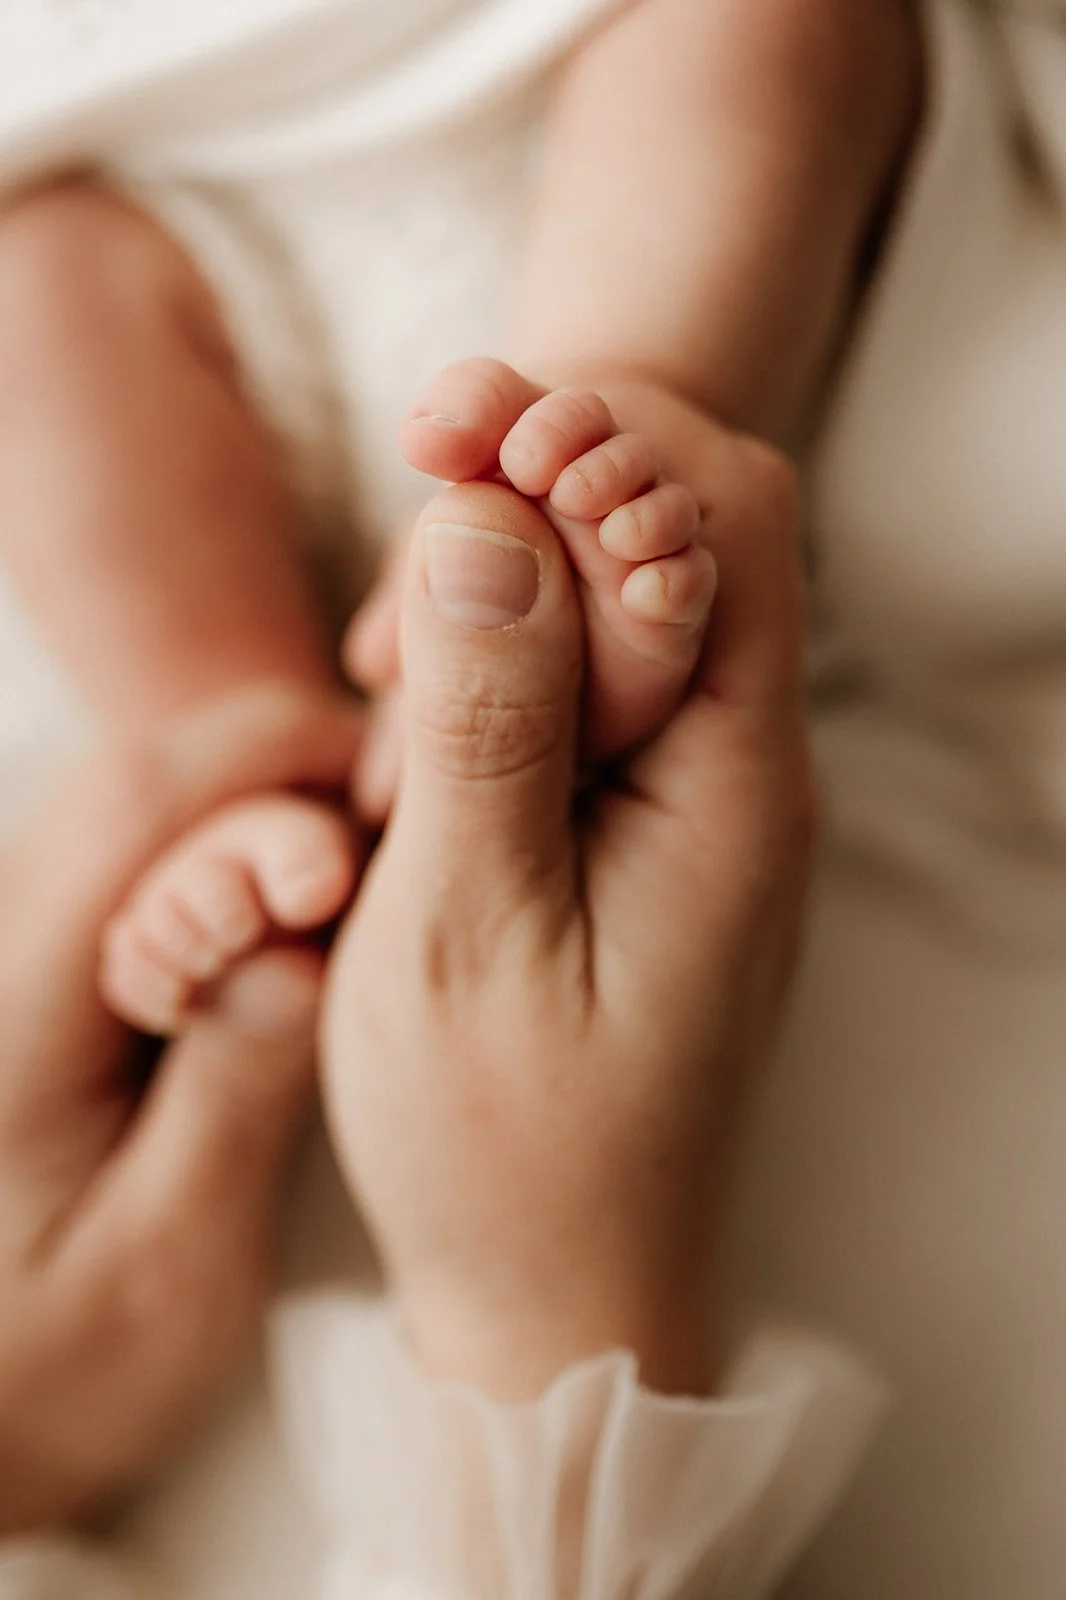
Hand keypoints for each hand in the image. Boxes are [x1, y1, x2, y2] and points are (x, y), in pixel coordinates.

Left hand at [0, 685, 359, 1532]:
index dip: (269, 804)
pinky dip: (221, 846)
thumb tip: (310, 946)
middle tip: (388, 843)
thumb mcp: (169, 1265)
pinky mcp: (27, 962)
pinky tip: (287, 902)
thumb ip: (234, 1098)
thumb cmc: (57, 1364)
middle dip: (279, 782)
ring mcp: (3, 947)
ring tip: (352, 873)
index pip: (132, 822)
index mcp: (9, 1016)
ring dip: (254, 807)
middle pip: (134, 783)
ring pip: (132, 801)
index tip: (374, 848)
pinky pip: (127, 851)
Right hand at [321, 426, 811, 1401]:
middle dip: (555, 478)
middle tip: (426, 462)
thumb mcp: (466, 928)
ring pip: (634, 603)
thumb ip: (485, 717)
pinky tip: (422, 730)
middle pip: (693, 532)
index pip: (722, 513)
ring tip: (398, 664)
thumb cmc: (508, 1147)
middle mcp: (746, 774)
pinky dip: (509, 666)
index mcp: (734, 782)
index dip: (597, 433)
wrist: (561, 1290)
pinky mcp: (650, 837)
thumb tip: (486, 517)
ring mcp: (703, 806)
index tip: (454, 425)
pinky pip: (598, 694)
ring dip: (516, 579)